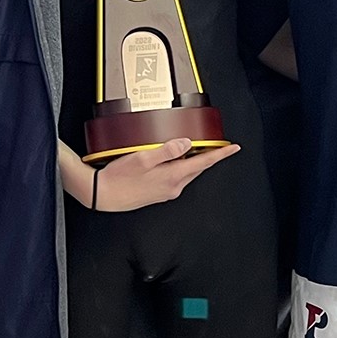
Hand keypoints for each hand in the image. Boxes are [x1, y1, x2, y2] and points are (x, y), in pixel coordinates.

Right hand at [92, 138, 241, 211]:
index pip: (204, 163)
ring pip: (186, 172)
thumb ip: (167, 150)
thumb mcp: (143, 158)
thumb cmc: (119, 177)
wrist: (103, 195)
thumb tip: (187, 144)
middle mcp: (173, 187)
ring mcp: (166, 191)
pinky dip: (178, 166)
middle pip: (197, 167)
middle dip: (207, 155)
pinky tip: (169, 159)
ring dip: (190, 160)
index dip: (220, 154)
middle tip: (213, 143)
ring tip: (188, 147)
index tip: (233, 148)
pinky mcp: (159, 193)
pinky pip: (176, 176)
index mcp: (173, 176)